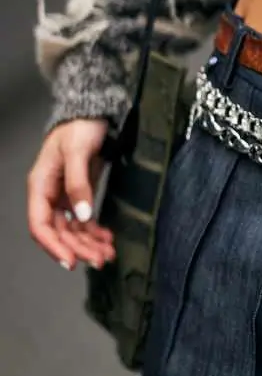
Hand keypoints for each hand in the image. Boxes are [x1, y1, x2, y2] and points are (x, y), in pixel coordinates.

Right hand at [27, 119, 115, 270]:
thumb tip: (81, 215)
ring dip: (88, 244)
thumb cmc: (79, 127)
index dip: (54, 246)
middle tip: (100, 260)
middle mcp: (50, 195)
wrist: (93, 113)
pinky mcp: (81, 195)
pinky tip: (107, 239)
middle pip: (60, 232)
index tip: (72, 261)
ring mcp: (65, 197)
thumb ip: (78, 184)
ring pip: (73, 230)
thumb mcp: (77, 152)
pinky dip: (95, 232)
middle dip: (78, 248)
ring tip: (108, 254)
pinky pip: (84, 220)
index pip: (40, 225)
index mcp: (40, 186)